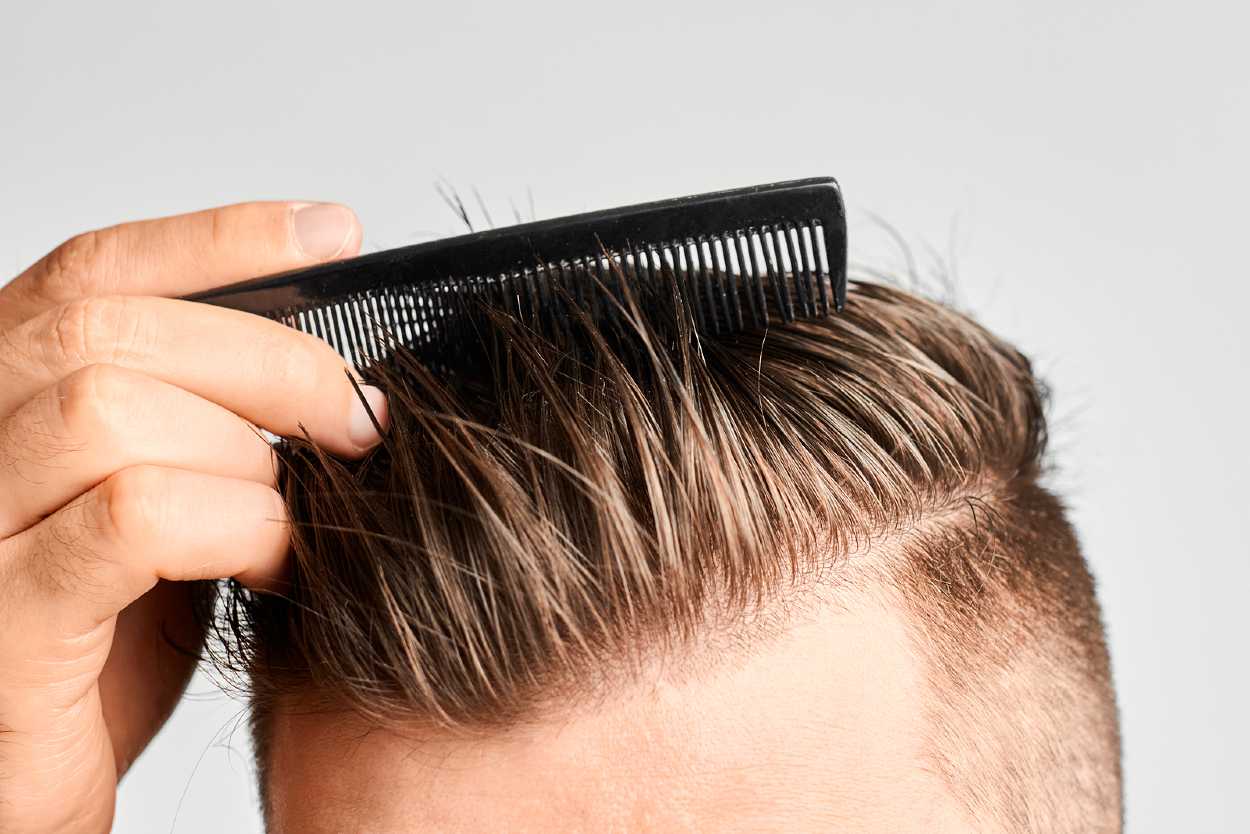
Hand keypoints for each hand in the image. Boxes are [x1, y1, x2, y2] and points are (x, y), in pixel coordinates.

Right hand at [0, 202, 385, 832]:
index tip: (332, 234)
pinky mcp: (3, 625)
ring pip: (110, 411)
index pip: (92, 271)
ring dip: (248, 451)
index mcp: (0, 403)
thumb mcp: (157, 508)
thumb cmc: (101, 649)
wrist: (32, 779)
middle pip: (109, 330)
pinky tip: (280, 561)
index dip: (220, 238)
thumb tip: (325, 369)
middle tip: (356, 417)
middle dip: (269, 360)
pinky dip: (236, 524)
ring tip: (303, 505)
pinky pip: (130, 520)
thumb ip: (201, 429)